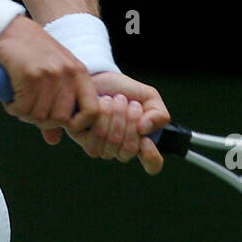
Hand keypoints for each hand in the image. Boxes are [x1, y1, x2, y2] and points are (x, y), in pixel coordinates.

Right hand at [0, 17, 100, 133]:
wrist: (9, 29)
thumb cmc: (31, 51)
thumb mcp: (54, 74)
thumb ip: (58, 105)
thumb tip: (54, 140)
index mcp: (79, 73)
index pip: (93, 111)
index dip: (79, 125)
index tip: (63, 124)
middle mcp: (67, 74)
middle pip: (61, 119)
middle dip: (43, 121)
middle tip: (30, 110)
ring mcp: (50, 74)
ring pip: (40, 116)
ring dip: (25, 114)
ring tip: (19, 102)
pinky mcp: (30, 75)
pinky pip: (23, 108)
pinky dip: (13, 108)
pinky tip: (10, 99)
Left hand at [40, 71, 170, 174]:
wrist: (99, 78)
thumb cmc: (125, 90)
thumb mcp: (149, 97)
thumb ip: (158, 113)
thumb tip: (145, 129)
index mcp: (141, 143)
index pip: (152, 164)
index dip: (151, 156)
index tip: (146, 140)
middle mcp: (121, 150)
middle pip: (129, 151)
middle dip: (131, 121)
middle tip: (130, 103)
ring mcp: (102, 147)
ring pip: (112, 143)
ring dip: (116, 116)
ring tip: (115, 100)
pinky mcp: (83, 139)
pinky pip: (95, 138)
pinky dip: (101, 116)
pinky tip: (102, 104)